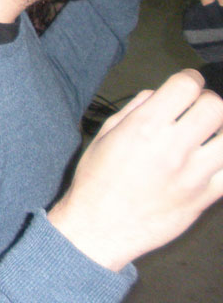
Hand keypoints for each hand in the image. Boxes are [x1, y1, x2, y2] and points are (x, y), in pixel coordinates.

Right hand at [47, 69, 222, 271]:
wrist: (101, 227)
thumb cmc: (96, 179)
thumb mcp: (105, 135)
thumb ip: (134, 109)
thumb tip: (157, 95)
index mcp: (145, 126)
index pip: (186, 86)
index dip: (189, 79)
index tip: (187, 84)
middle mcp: (174, 146)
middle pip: (216, 106)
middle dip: (207, 102)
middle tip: (196, 110)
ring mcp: (195, 173)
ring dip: (221, 130)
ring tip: (208, 135)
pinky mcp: (207, 197)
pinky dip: (222, 161)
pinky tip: (211, 159)